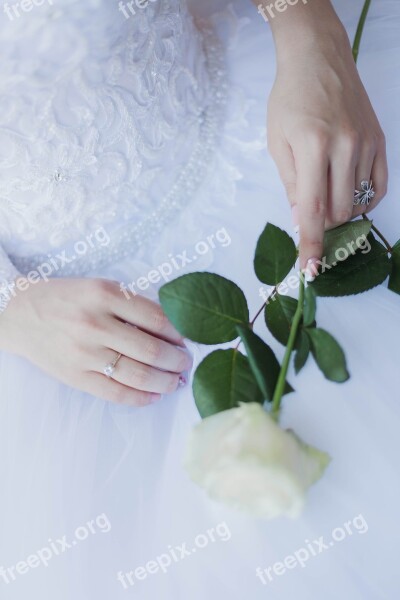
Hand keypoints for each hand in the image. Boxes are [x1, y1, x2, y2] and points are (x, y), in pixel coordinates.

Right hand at [0, 278, 191, 405]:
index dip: (180, 334)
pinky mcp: (75, 376)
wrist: (19, 314)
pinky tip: (154, 395)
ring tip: (176, 381)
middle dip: (178, 361)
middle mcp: (96, 324)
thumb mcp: (100, 287)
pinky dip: (141, 398)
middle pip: (152, 350)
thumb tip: (173, 331)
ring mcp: (85, 354)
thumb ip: (133, 305)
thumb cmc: (66, 298)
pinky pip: (116, 393)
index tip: (188, 340)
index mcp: (105, 295)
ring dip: (166, 382)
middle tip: (186, 363)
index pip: (158, 319)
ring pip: (138, 375)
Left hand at [265, 2, 387, 272]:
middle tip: (311, 216)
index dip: (311, 244)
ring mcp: (367, 144)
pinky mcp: (380, 142)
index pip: (313, 209)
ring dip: (340, 212)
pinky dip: (365, 202)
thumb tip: (302, 222)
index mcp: (313, 147)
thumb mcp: (277, 143)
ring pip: (358, 203)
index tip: (311, 270)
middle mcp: (345, 147)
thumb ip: (291, 185)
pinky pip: (379, 187)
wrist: (320, 60)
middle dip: (323, 225)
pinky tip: (350, 197)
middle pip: (339, 212)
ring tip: (326, 195)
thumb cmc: (289, 100)